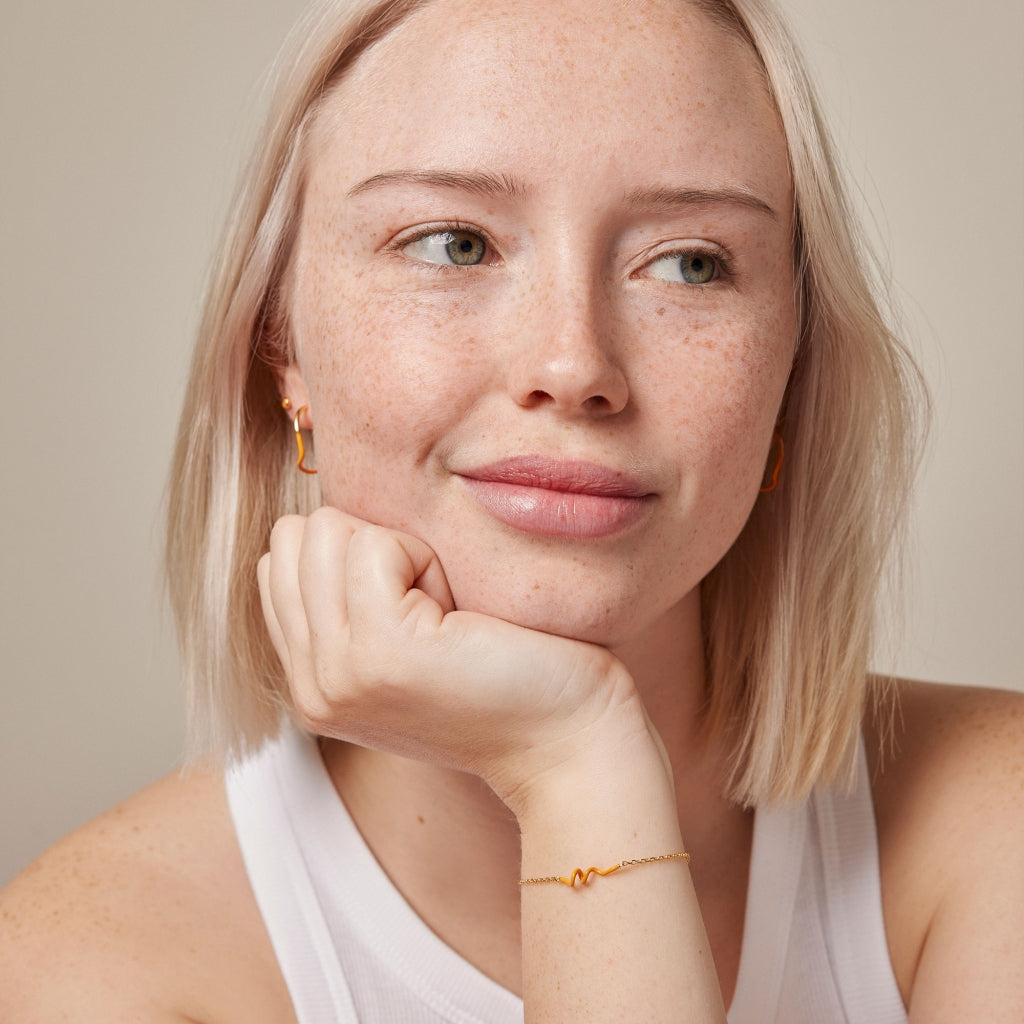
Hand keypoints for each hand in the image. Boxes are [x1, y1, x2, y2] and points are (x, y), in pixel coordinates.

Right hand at [256, 507, 645, 808]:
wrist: (568, 741)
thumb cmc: (508, 679)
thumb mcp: (405, 648)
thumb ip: (349, 607)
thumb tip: (324, 527)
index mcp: (311, 684)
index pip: (279, 563)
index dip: (352, 557)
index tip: (416, 607)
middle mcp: (311, 687)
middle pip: (294, 537)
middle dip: (372, 547)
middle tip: (435, 609)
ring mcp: (337, 673)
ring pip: (327, 531)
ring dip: (400, 552)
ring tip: (446, 613)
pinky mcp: (379, 651)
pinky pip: (373, 544)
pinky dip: (426, 559)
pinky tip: (459, 613)